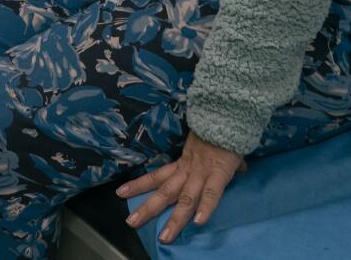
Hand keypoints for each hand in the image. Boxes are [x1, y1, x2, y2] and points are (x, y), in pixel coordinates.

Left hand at [118, 132, 246, 242]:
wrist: (230, 114)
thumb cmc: (219, 131)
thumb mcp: (205, 145)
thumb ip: (209, 160)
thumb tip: (230, 167)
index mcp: (183, 164)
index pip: (156, 176)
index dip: (138, 185)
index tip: (120, 193)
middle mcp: (188, 170)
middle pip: (164, 192)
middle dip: (148, 208)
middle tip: (131, 222)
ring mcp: (202, 173)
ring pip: (185, 198)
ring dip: (175, 219)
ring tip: (165, 236)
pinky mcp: (219, 173)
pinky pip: (212, 193)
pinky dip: (205, 207)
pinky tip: (198, 222)